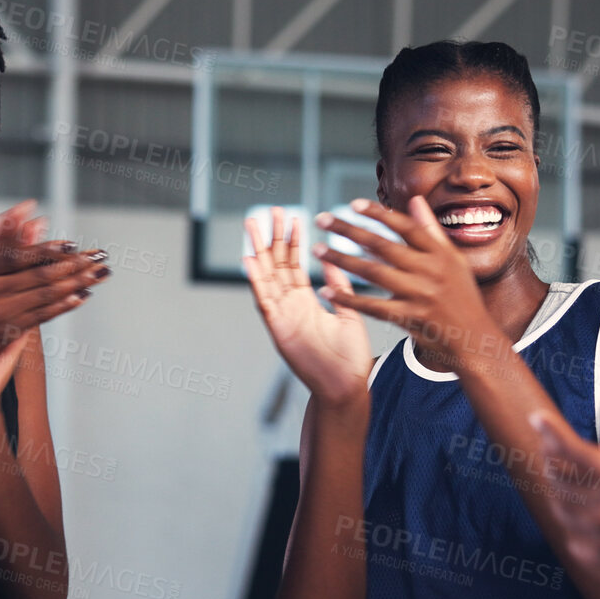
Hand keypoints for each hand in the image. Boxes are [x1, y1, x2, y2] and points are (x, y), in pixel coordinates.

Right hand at [0, 195, 106, 375]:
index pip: (14, 258)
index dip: (43, 251)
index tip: (70, 243)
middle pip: (37, 277)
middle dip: (73, 265)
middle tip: (99, 254)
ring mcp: (0, 315)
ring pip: (44, 297)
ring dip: (76, 283)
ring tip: (99, 272)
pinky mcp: (7, 331)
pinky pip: (41, 316)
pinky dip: (63, 306)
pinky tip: (82, 295)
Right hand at [242, 207, 371, 405]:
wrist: (346, 387)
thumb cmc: (350, 357)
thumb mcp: (348, 313)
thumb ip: (338, 286)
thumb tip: (332, 259)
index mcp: (307, 302)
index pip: (294, 264)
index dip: (291, 240)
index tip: (291, 217)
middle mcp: (290, 306)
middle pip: (276, 265)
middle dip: (271, 238)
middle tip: (268, 211)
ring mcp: (282, 317)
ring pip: (266, 277)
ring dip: (258, 250)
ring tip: (252, 225)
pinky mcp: (279, 330)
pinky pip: (265, 301)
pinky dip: (256, 281)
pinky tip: (249, 260)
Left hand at [311, 196, 502, 371]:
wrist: (475, 339)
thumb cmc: (462, 296)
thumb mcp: (453, 259)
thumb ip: (430, 230)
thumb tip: (415, 200)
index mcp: (440, 254)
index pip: (405, 227)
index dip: (379, 214)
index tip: (353, 204)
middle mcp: (430, 271)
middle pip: (383, 245)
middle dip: (350, 230)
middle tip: (323, 219)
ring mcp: (419, 295)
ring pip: (374, 273)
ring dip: (343, 260)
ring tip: (319, 250)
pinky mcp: (409, 318)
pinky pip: (373, 306)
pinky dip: (350, 298)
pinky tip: (328, 291)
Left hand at [527, 370, 599, 598]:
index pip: (572, 449)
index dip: (551, 430)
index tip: (537, 417)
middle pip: (560, 478)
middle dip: (555, 460)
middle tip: (554, 451)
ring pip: (562, 509)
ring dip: (560, 491)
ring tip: (566, 481)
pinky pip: (573, 539)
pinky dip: (573, 524)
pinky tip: (581, 517)